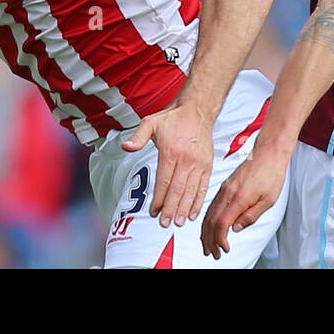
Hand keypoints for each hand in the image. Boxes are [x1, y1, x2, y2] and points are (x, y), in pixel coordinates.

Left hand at [122, 102, 213, 228]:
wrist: (197, 110)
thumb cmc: (172, 118)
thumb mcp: (150, 122)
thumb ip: (138, 136)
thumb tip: (125, 147)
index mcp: (171, 151)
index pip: (164, 181)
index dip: (159, 198)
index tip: (154, 211)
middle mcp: (187, 159)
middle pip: (178, 189)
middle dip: (171, 209)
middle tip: (165, 223)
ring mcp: (199, 163)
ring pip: (191, 190)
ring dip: (185, 208)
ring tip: (179, 222)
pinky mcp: (208, 165)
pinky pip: (203, 186)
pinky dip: (198, 201)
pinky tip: (193, 212)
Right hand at [200, 141, 288, 259]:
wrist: (268, 153)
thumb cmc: (271, 174)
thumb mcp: (268, 200)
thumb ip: (251, 215)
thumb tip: (236, 228)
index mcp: (239, 198)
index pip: (222, 224)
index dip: (220, 239)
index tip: (223, 249)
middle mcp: (228, 193)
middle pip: (212, 221)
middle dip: (210, 240)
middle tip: (213, 253)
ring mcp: (225, 188)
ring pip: (210, 213)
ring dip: (207, 231)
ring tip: (208, 244)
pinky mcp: (226, 185)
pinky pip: (213, 205)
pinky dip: (209, 219)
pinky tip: (210, 226)